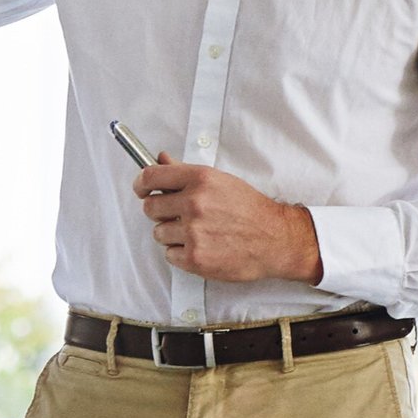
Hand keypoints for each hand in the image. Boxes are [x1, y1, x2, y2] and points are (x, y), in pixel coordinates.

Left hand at [135, 152, 321, 284]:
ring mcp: (193, 232)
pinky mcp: (195, 258)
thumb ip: (185, 172)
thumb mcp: (219, 181)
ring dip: (173, 234)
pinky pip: (169, 255)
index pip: (151, 176)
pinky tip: (202, 247)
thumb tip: (160, 159)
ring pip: (159, 233)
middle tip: (178, 215)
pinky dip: (181, 254)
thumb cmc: (249, 209)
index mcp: (199, 179)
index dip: (141, 184)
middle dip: (161, 212)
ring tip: (198, 233)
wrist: (276, 239)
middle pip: (150, 208)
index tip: (141, 190)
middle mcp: (194, 203)